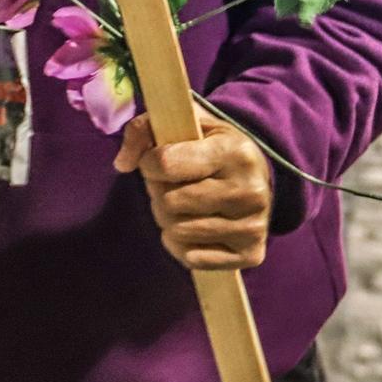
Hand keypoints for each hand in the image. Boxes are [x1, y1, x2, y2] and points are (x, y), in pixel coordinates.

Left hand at [113, 113, 272, 270]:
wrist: (259, 177)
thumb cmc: (212, 147)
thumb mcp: (184, 123)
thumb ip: (143, 130)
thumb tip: (122, 163)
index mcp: (235, 152)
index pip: (166, 164)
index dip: (149, 163)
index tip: (154, 161)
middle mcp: (250, 191)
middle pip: (169, 203)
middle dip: (159, 193)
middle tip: (171, 184)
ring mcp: (253, 226)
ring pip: (177, 231)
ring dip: (168, 219)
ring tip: (183, 204)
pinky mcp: (251, 253)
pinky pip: (191, 258)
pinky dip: (180, 244)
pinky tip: (193, 226)